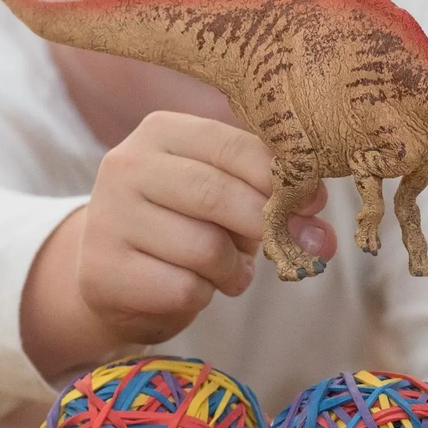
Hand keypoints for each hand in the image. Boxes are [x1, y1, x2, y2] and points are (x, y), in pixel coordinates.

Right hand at [20, 112, 336, 376]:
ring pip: (205, 248)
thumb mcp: (227, 199)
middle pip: (219, 195)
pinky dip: (203, 295)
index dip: (282, 179)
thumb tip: (323, 237)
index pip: (235, 146)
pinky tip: (192, 288)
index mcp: (162, 132)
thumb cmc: (183, 226)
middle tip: (278, 246)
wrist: (113, 276)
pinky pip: (184, 288)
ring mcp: (109, 217)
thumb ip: (273, 202)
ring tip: (226, 272)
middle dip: (262, 226)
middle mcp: (127, 165)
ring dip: (233, 270)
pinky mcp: (105, 270)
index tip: (312, 205)